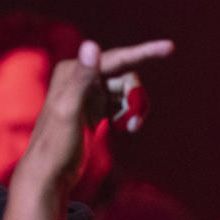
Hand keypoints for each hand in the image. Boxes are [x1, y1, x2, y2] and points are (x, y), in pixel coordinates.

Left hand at [14, 39, 173, 193]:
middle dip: (136, 97)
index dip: (144, 52)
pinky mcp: (93, 110)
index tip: (170, 47)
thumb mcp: (69, 110)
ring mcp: (87, 95)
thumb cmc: (55, 145)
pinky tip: (124, 129)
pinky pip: (121, 105)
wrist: (49, 175)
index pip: (116, 58)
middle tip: (134, 124)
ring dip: (134, 109)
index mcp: (71, 71)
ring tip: (130, 129)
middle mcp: (79, 78)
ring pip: (125, 92)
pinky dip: (128, 116)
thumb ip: (81, 78)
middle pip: (125, 77)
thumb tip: (91, 44)